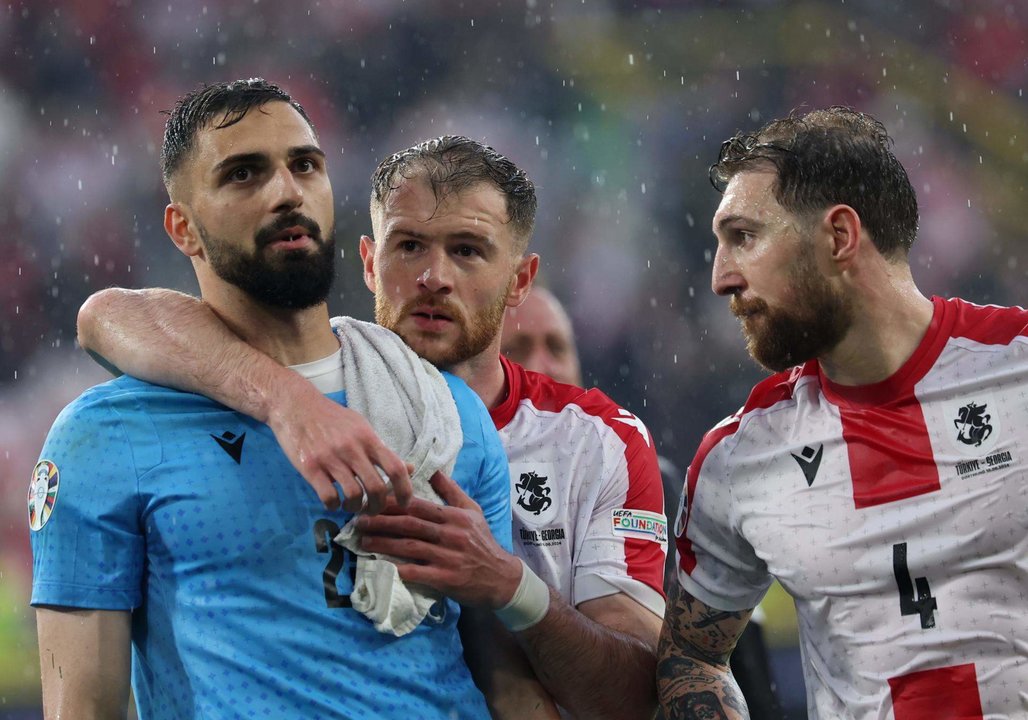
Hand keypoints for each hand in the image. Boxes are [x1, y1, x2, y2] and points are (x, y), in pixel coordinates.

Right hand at [266, 372, 411, 512]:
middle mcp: (352, 448)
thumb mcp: (361, 427)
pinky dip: (334, 506)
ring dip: (356, 508)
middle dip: (378, 506)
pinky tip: (333, 501)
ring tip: (352, 506)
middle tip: (373, 509)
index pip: (396, 467)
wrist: (295, 405)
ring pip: (354, 496)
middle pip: (377, 487)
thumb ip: (382, 450)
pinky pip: (328, 497)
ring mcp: (330, 458)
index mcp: (368, 438)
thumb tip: (410, 468)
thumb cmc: (331, 418)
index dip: (405, 489)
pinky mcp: (310, 467)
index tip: (404, 502)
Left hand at [357, 471, 522, 608]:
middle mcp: (451, 535)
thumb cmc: (483, 542)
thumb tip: (434, 470)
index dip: (394, 503)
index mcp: (455, 516)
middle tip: (359, 522)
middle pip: (410, 525)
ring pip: (410, 547)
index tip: (373, 501)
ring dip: (384, 545)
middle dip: (382, 522)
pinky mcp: (446, 579)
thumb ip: (451, 491)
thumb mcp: (473, 511)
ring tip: (363, 543)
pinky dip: (399, 569)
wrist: (501, 578)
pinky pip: (418, 573)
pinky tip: (382, 567)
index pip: (419, 506)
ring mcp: (448, 558)